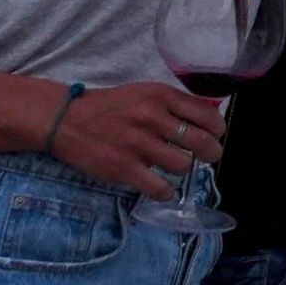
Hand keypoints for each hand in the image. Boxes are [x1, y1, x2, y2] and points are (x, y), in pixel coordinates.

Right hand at [48, 80, 227, 200]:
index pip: (205, 114)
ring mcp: (139, 144)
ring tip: (176, 167)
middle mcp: (153, 118)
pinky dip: (165, 191)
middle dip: (211, 153)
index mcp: (161, 96)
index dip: (218, 129)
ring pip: (182, 165)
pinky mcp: (124, 169)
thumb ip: (173, 104)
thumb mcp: (145, 93)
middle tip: (209, 156)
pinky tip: (162, 187)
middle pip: (200, 142)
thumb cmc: (111, 106)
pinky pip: (159, 188)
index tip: (217, 135)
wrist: (67, 120)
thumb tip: (206, 119)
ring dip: (184, 169)